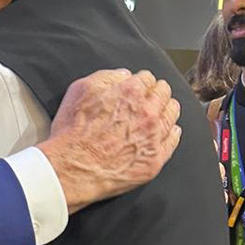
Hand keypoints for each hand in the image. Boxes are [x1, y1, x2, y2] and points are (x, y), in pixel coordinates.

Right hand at [37, 69, 182, 213]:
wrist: (72, 168)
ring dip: (166, 110)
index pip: (147, 78)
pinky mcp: (154, 160)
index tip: (138, 87)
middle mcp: (147, 113)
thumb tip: (124, 75)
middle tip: (150, 98)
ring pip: (172, 115)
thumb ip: (107, 77)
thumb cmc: (71, 133)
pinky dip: (171, 133)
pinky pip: (172, 141)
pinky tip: (166, 132)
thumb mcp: (81, 90)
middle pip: (164, 93)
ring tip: (159, 112)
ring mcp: (153, 137)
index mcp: (131, 92)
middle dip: (156, 93)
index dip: (141, 82)